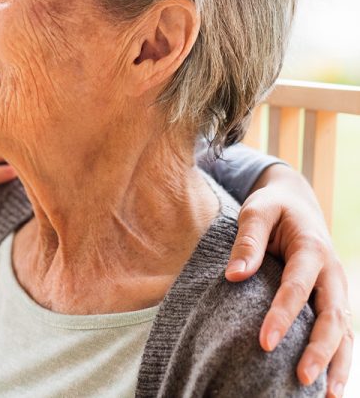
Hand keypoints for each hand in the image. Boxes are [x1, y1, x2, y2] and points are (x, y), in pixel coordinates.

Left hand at [225, 163, 352, 396]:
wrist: (296, 202)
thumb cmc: (271, 207)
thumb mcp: (256, 211)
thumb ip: (247, 241)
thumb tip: (233, 275)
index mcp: (312, 248)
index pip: (297, 287)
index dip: (283, 316)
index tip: (265, 342)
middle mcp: (331, 272)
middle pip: (332, 315)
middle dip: (319, 349)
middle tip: (302, 377)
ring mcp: (337, 288)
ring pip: (345, 330)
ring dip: (338, 363)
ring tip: (327, 396)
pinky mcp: (334, 299)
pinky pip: (342, 332)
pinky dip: (339, 358)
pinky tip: (329, 385)